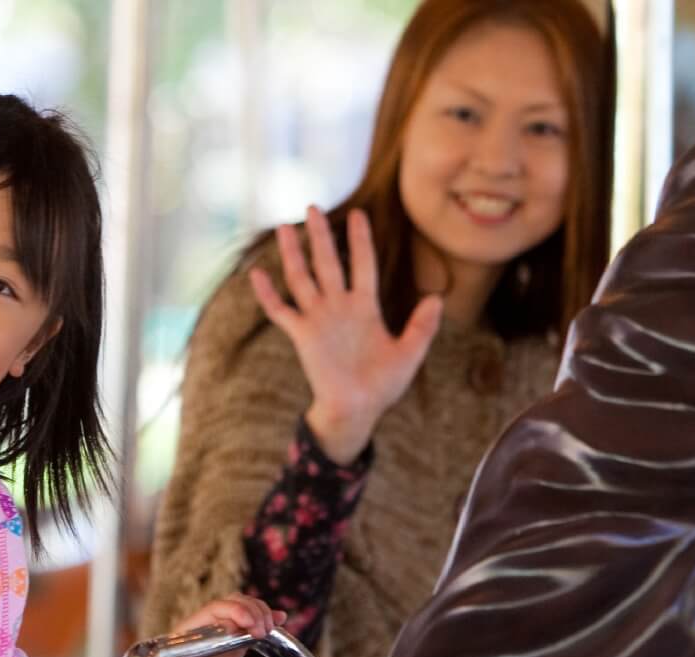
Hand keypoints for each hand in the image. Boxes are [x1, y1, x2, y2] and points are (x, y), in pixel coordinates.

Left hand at [152, 596, 282, 656]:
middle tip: (263, 630)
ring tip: (270, 629)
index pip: (214, 609)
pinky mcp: (232, 644)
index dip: (234, 611)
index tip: (249, 624)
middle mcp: (207, 626)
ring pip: (244, 609)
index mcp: (189, 630)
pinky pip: (250, 626)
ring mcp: (222, 634)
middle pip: (233, 603)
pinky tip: (281, 620)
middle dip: (252, 610)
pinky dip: (266, 621)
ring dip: (261, 613)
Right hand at [249, 206, 441, 462]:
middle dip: (319, 236)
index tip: (358, 214)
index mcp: (365, 307)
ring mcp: (318, 320)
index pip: (362, 265)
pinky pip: (280, 311)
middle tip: (312, 207)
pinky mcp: (302, 336)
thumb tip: (437, 299)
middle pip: (326, 263)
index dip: (360, 241)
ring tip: (284, 228)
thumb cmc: (383, 385)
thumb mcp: (409, 354)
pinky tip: (257, 275)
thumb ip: (422, 327)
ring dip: (293, 254)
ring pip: (302, 279)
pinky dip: (268, 295)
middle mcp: (338, 307)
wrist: (356, 410)